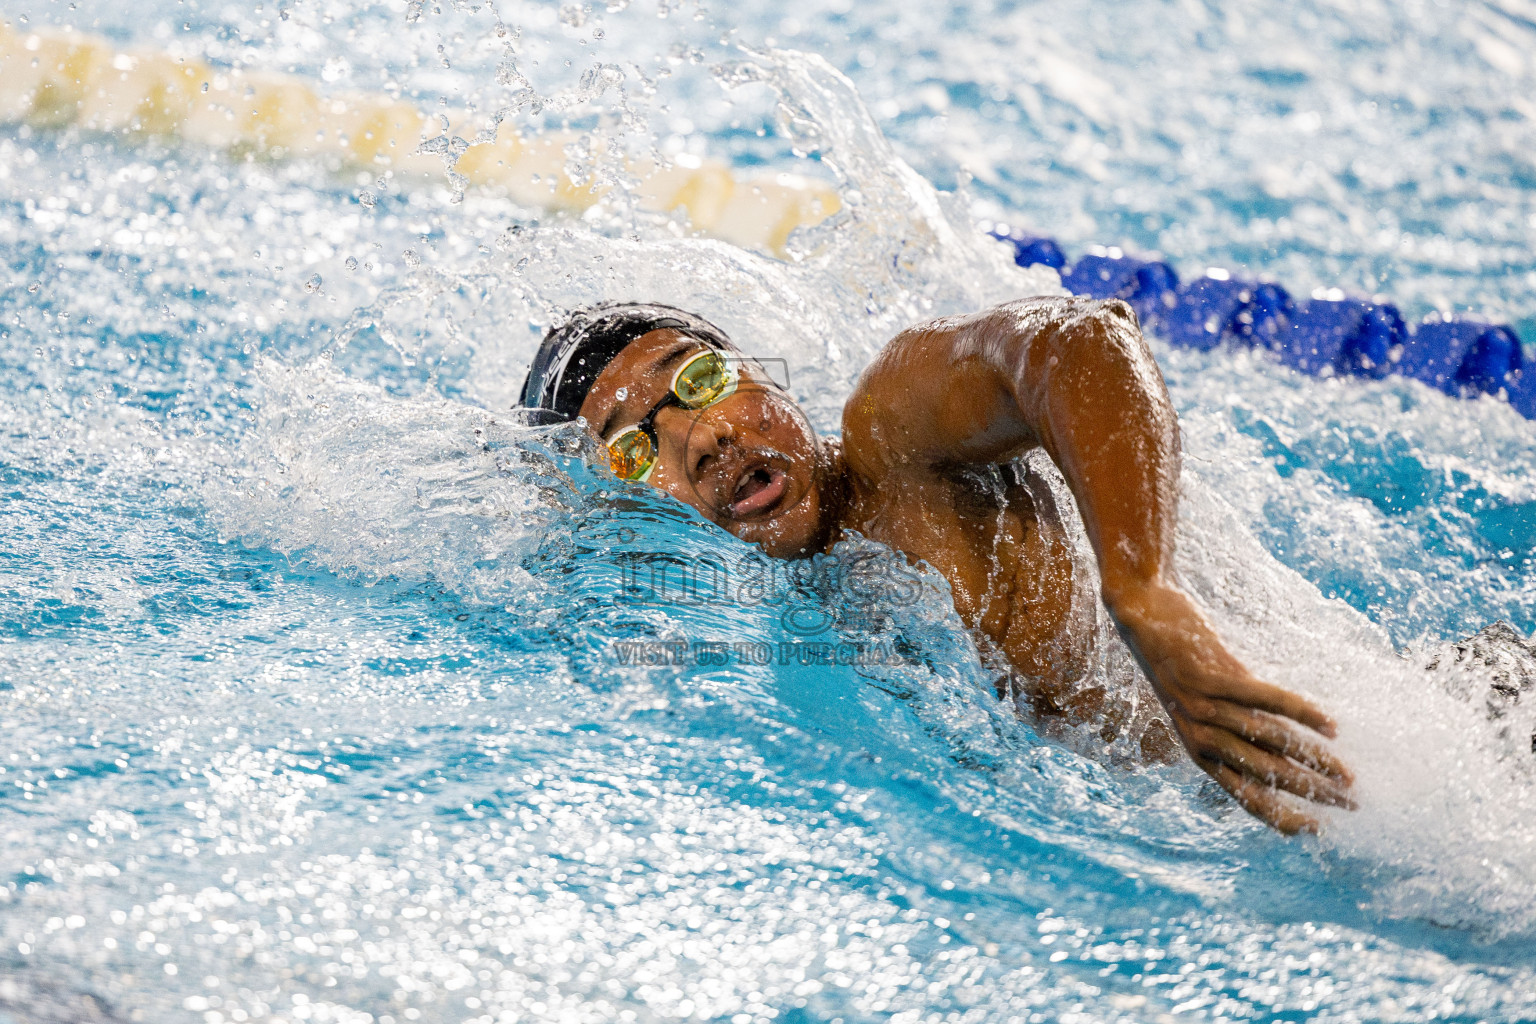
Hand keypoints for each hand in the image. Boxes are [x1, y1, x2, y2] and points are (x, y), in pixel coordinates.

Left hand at [1106, 579, 1355, 834]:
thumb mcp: (1208, 705)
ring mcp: (1204, 707)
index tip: (1320, 828)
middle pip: (1266, 774)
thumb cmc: (1182, 662)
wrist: (1142, 616)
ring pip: (1270, 740)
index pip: (1245, 796)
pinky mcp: (1210, 676)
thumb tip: (1288, 752)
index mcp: (1201, 752)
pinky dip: (1300, 712)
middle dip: (1312, 793)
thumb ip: (1242, 728)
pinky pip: (1264, 698)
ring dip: (1315, 759)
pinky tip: (1330, 724)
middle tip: (1352, 804)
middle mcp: (1200, 736)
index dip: (1282, 817)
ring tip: (1348, 773)